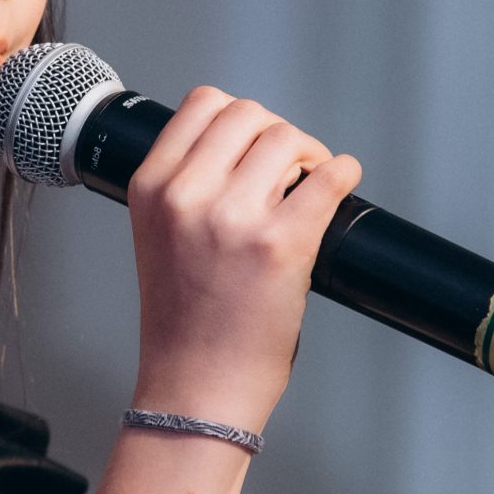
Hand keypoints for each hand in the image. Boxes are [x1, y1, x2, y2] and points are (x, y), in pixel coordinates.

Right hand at [124, 86, 363, 433]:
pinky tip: (339, 189)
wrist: (196, 389)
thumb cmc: (183, 324)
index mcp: (150, 189)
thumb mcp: (157, 237)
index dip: (237, 118)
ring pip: (288, 139)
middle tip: (291, 169)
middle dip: (277, 136)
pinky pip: (330, 177)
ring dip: (309, 156)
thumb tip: (243, 146)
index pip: (201, 104)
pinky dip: (343, 175)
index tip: (253, 145)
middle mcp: (187, 196)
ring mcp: (234, 218)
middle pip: (250, 115)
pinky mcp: (282, 244)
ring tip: (309, 189)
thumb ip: (185, 187)